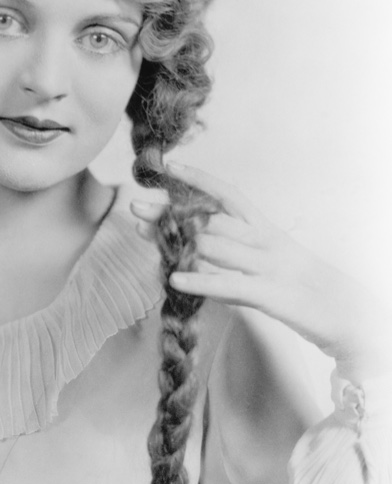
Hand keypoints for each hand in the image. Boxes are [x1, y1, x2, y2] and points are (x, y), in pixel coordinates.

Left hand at [131, 162, 386, 376]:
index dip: (197, 179)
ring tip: (144, 232)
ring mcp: (268, 265)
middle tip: (136, 206)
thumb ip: (232, 254)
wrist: (346, 314)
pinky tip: (174, 278)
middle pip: (210, 219)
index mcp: (264, 229)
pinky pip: (230, 284)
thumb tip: (193, 249)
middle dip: (171, 212)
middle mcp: (264, 240)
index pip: (226, 195)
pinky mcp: (270, 294)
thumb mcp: (266, 263)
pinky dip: (200, 280)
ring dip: (179, 240)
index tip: (165, 169)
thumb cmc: (301, 290)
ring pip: (217, 245)